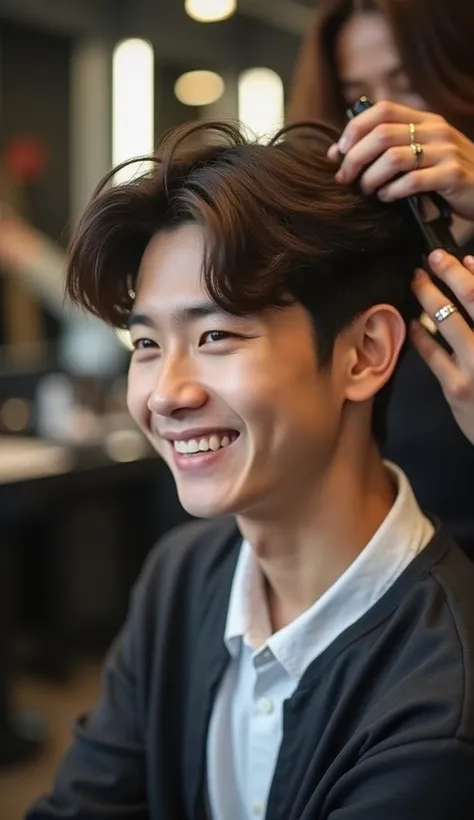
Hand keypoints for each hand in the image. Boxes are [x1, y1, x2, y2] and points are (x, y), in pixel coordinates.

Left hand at [327, 101, 473, 220]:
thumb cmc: (449, 176)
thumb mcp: (425, 152)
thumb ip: (393, 147)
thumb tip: (343, 152)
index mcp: (426, 120)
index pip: (381, 110)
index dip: (354, 129)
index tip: (339, 152)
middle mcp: (436, 130)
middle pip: (381, 134)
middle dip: (355, 158)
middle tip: (345, 178)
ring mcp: (446, 151)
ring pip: (393, 157)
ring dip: (371, 177)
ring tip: (366, 190)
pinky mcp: (452, 175)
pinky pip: (412, 181)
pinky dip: (392, 191)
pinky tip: (386, 198)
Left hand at [410, 250, 473, 444]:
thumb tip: (472, 281)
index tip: (463, 258)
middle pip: (472, 298)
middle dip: (450, 273)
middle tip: (433, 257)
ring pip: (447, 321)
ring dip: (429, 295)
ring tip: (417, 280)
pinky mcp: (456, 388)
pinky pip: (432, 354)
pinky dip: (420, 335)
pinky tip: (411, 322)